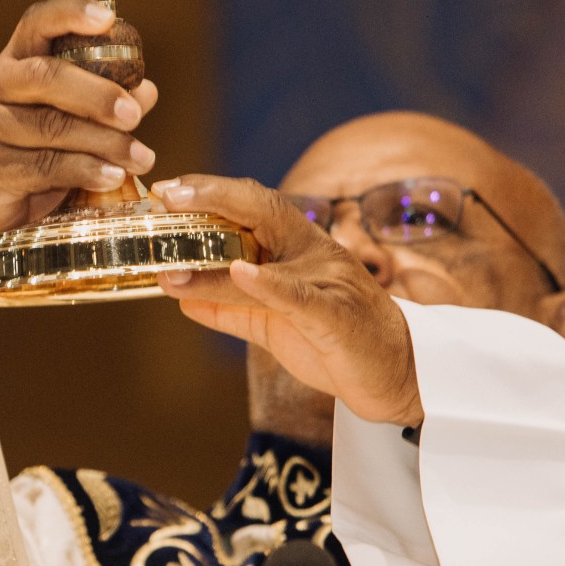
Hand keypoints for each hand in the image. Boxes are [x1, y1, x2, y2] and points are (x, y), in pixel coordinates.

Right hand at [0, 0, 157, 262]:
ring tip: (140, 159)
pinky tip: (112, 178)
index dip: (71, 14)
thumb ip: (99, 108)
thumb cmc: (22, 168)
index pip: (37, 24)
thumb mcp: (63, 131)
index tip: (108, 18)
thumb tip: (147, 90)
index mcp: (10, 67)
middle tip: (135, 115)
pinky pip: (46, 166)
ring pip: (53, 126)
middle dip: (98, 94)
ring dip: (106, 143)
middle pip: (48, 75)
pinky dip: (87, 171)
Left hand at [153, 175, 423, 427]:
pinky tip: (243, 273)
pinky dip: (270, 284)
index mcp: (301, 246)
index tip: (167, 190)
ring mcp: (328, 281)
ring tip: (170, 270)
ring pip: (266, 263)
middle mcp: (314, 253)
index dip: (212, 192)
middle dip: (213, 197)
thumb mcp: (273, 321)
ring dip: (213, 268)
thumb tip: (181, 298)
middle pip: (262, 209)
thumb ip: (230, 307)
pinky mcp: (337, 317)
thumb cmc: (336, 342)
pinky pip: (301, 297)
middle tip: (166, 197)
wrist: (398, 375)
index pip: (254, 204)